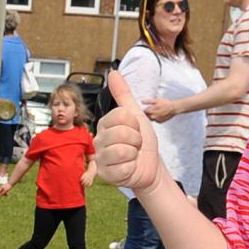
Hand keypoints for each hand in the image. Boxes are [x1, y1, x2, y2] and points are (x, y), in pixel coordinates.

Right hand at [92, 72, 164, 195]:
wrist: (149, 165)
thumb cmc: (141, 141)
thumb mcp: (136, 115)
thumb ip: (124, 95)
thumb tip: (113, 72)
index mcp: (104, 124)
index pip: (122, 116)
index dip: (135, 123)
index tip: (135, 129)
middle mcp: (98, 140)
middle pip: (122, 133)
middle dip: (137, 139)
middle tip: (135, 144)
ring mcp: (100, 158)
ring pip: (122, 151)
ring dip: (134, 154)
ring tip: (132, 156)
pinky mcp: (105, 175)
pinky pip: (122, 167)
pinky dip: (131, 167)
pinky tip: (128, 168)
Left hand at [143, 97, 177, 123]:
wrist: (174, 108)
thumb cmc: (165, 103)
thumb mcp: (157, 100)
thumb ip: (148, 101)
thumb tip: (141, 101)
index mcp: (151, 111)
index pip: (143, 112)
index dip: (142, 110)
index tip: (142, 109)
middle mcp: (153, 117)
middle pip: (146, 117)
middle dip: (146, 114)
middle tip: (149, 110)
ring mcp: (157, 120)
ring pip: (150, 119)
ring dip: (150, 116)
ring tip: (154, 112)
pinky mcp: (160, 122)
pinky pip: (155, 121)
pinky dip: (155, 118)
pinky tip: (158, 115)